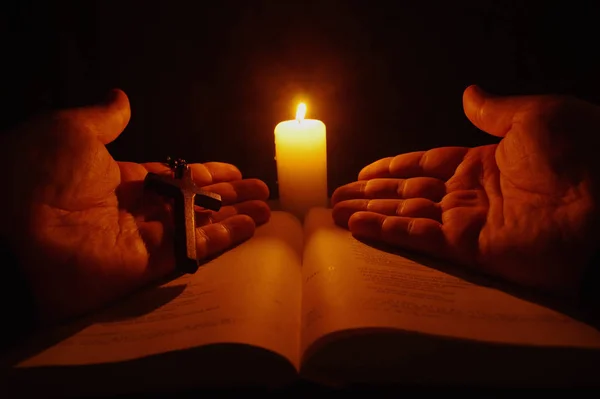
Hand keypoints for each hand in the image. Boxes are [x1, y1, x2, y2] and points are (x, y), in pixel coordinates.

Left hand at [0, 89, 269, 323]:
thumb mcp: (72, 130)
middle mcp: (133, 210)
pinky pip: (192, 250)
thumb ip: (104, 118)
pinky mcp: (147, 265)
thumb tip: (121, 98)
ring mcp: (142, 239)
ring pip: (199, 226)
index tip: (233, 169)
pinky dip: (224, 239)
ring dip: (234, 217)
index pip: (172, 177)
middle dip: (228, 195)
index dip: (205, 173)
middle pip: (192, 202)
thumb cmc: (40, 174)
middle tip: (260, 189)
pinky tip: (252, 226)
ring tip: (268, 209)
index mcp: (116, 179)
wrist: (16, 228)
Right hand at [332, 85, 599, 296]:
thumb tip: (468, 93)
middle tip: (336, 195)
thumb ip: (494, 111)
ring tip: (335, 212)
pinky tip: (359, 227)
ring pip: (407, 216)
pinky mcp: (472, 250)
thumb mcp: (534, 116)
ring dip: (370, 214)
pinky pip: (421, 238)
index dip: (393, 167)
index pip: (427, 165)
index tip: (364, 169)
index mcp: (485, 163)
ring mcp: (471, 224)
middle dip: (372, 193)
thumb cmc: (580, 153)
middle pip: (409, 193)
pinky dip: (388, 233)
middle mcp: (473, 195)